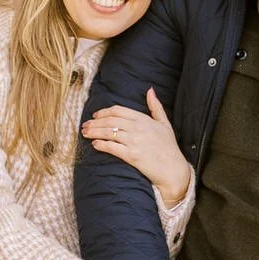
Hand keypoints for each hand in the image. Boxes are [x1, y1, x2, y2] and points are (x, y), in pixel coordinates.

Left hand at [82, 88, 192, 206]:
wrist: (173, 169)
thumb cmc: (169, 147)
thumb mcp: (164, 123)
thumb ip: (156, 106)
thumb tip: (150, 90)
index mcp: (144, 119)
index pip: (118, 110)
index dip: (104, 112)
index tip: (95, 116)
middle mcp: (138, 128)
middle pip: (110, 120)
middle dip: (94, 122)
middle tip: (85, 125)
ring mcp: (135, 142)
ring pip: (109, 133)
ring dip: (94, 132)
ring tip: (85, 133)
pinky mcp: (132, 156)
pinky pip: (112, 148)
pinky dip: (101, 145)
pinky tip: (94, 144)